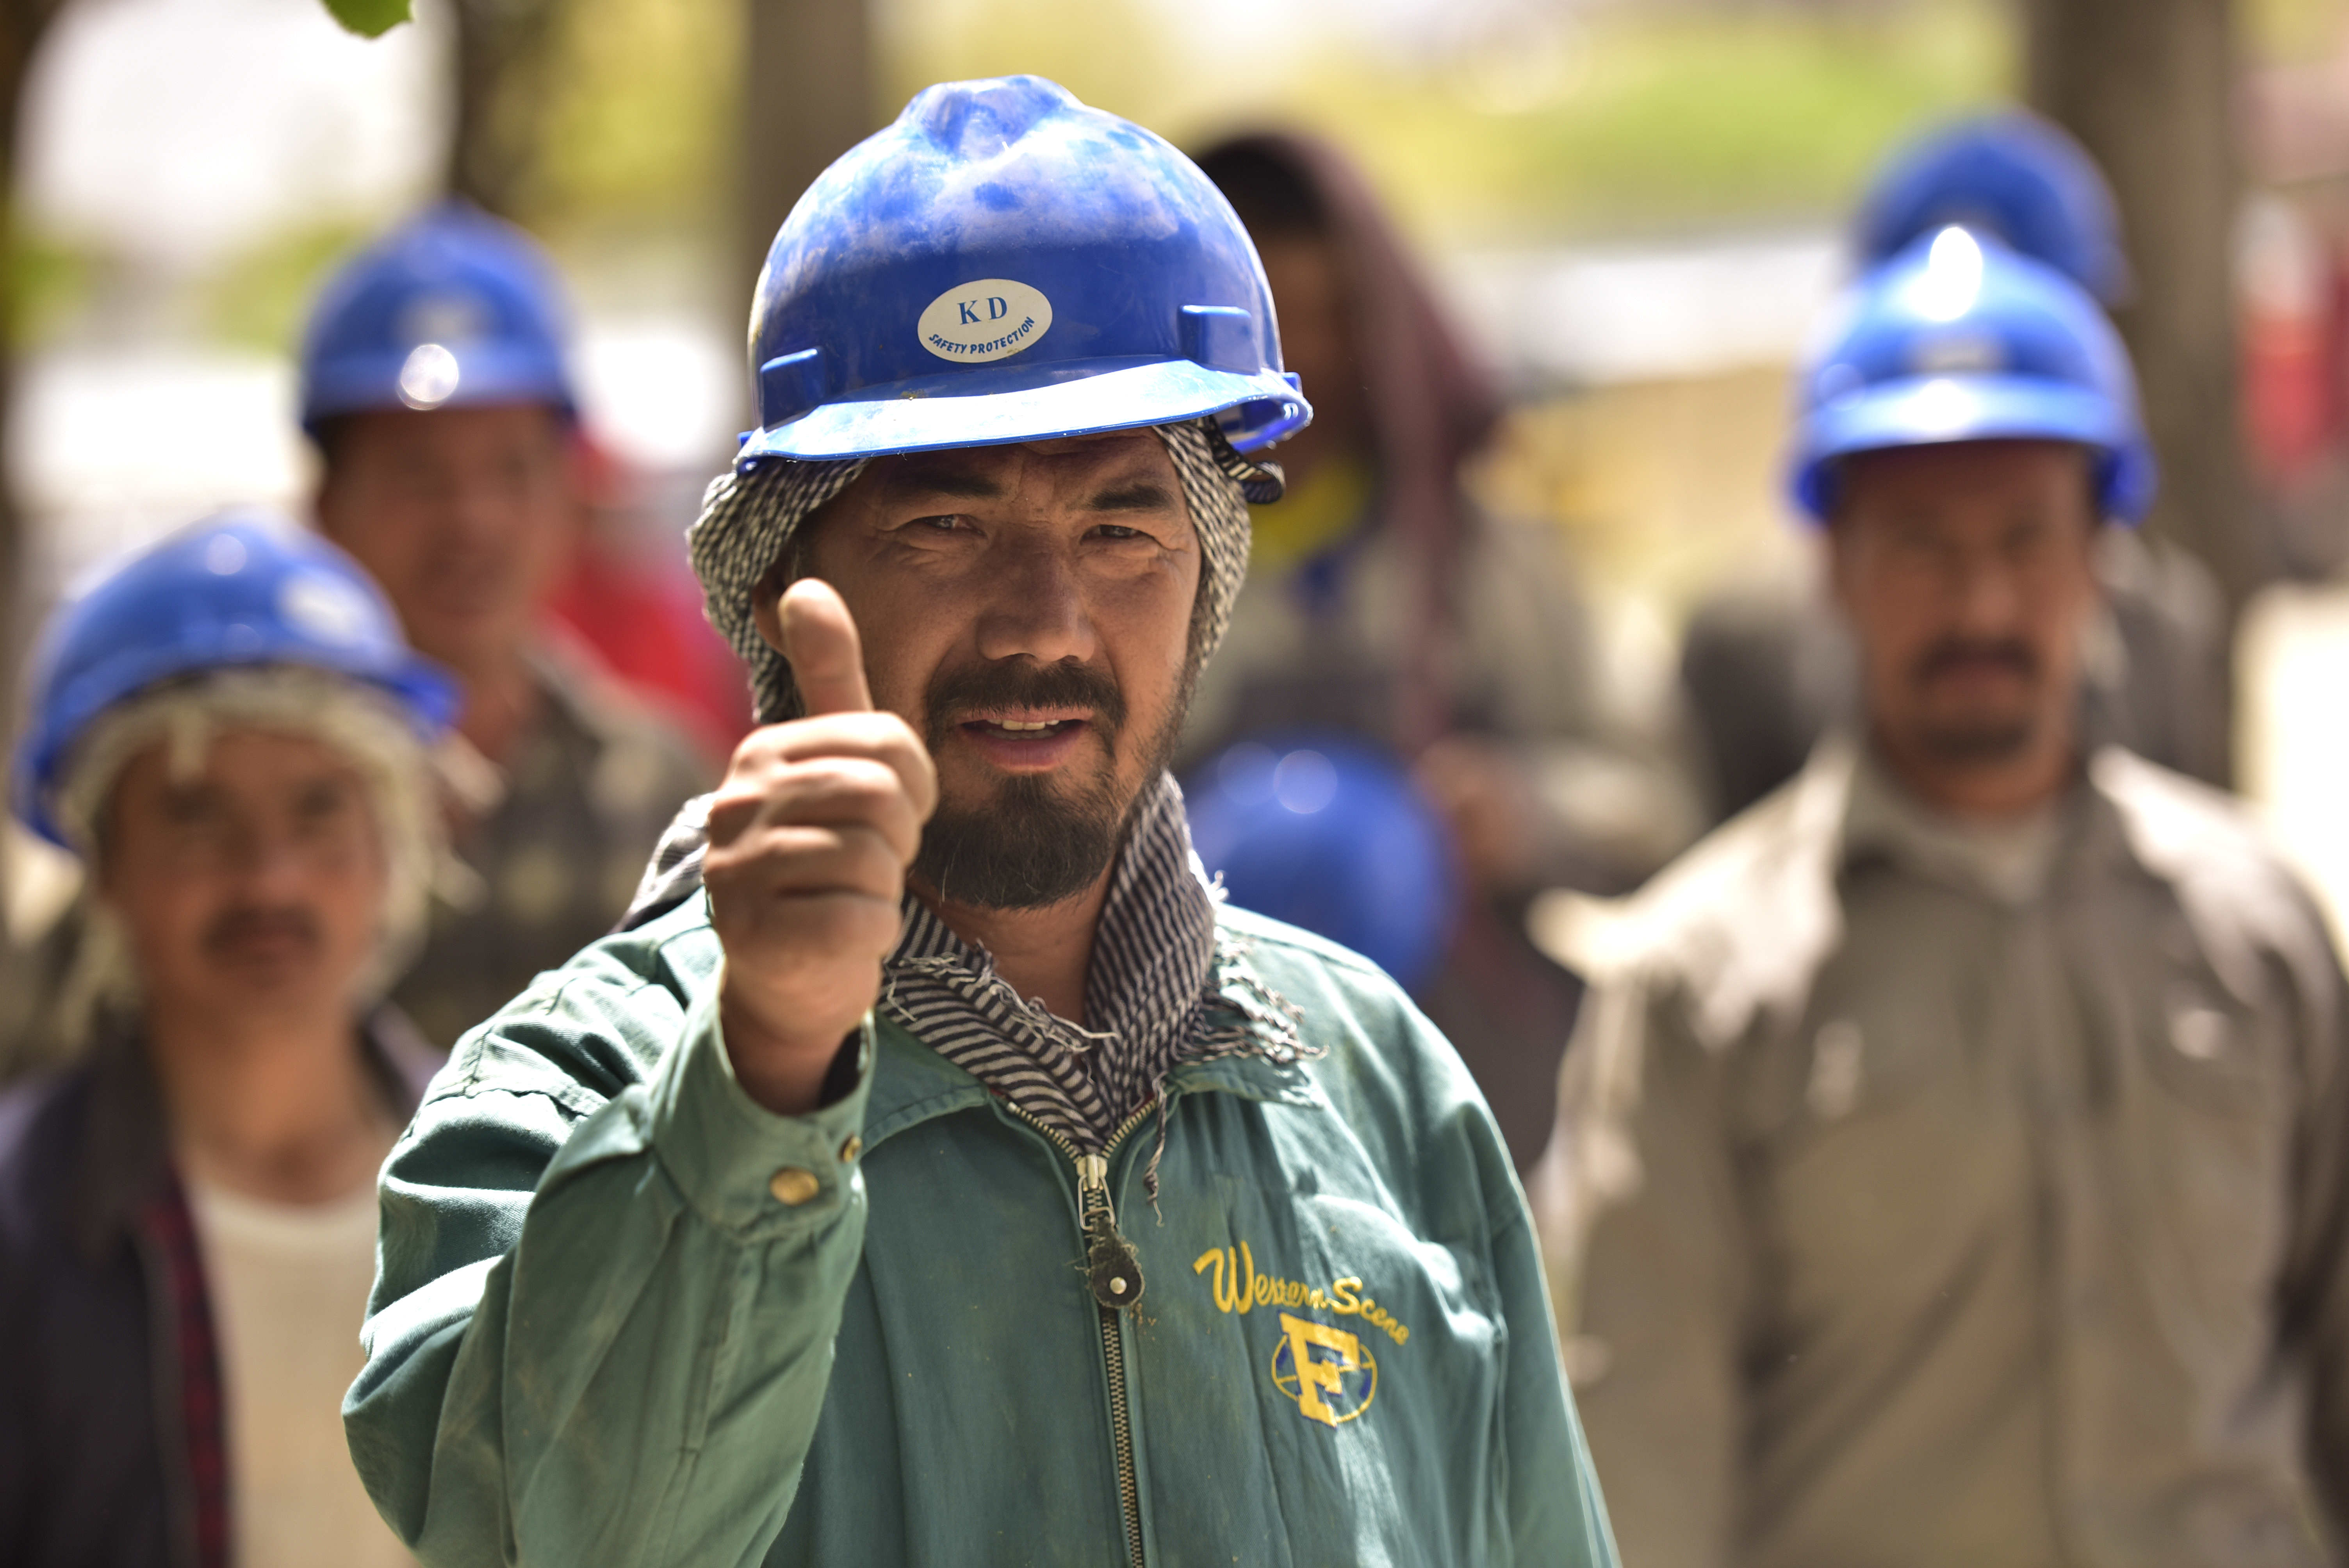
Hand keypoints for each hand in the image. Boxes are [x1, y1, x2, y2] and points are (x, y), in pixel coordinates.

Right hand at [706, 580, 936, 1113]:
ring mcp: (740, 872)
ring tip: (847, 898)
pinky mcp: (759, 936)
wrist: (790, 976)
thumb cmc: (825, 860)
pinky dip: (872, 936)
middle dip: (897, 840)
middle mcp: (736, 805)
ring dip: (882, 889)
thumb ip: (828, 678)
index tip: (883, 819)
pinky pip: (864, 918)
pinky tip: (840, 939)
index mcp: (763, 754)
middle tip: (867, 865)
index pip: (889, 742)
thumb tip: (807, 583)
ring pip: (873, 860)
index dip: (912, 789)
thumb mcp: (834, 763)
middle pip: (883, 796)